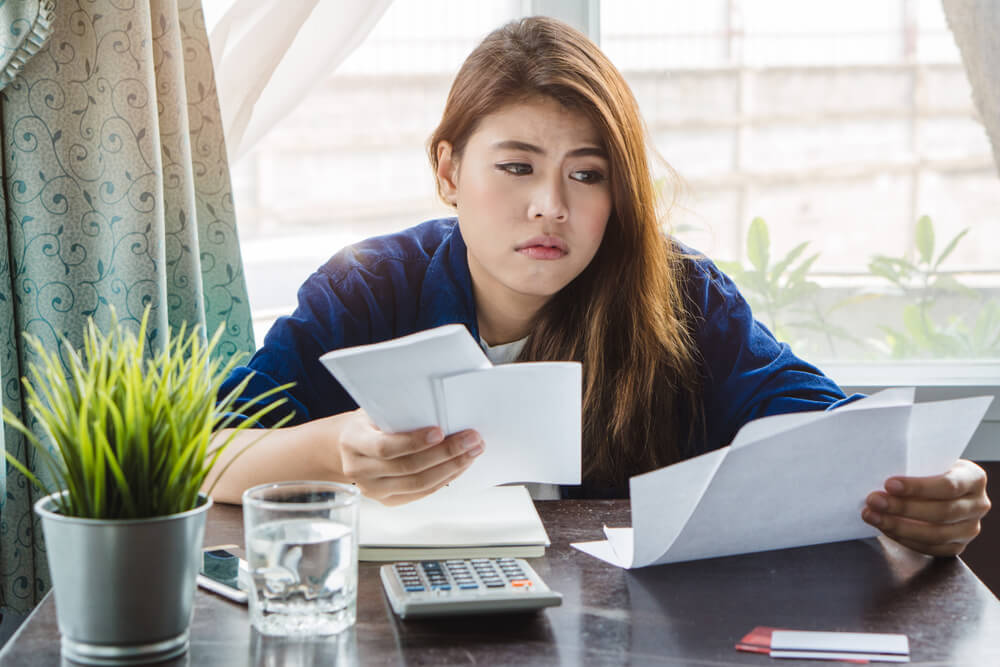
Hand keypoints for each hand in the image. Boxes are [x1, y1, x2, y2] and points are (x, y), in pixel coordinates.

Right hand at [333, 409, 483, 504]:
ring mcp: (373, 489)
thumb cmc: (369, 422)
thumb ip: (399, 411)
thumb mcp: (376, 409)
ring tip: (472, 452)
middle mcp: (360, 469)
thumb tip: (438, 407)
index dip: (414, 441)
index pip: (385, 447)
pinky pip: (421, 493)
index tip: (440, 431)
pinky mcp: (387, 500)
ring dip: (451, 468)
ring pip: (418, 484)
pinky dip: (444, 479)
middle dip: (445, 453)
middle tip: (471, 439)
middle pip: (408, 467)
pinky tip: (459, 465)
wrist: (349, 445)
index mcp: (354, 441)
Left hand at [862, 459, 990, 556]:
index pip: (948, 486)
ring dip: (898, 526)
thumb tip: (880, 470)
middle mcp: (978, 505)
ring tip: (872, 516)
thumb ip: (914, 466)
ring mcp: (969, 528)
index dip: (918, 487)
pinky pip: (930, 548)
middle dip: (902, 508)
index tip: (889, 484)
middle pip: (941, 512)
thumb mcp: (927, 461)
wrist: (935, 488)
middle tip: (874, 501)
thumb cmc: (927, 470)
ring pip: (935, 534)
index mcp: (974, 478)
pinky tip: (885, 528)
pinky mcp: (956, 546)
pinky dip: (904, 539)